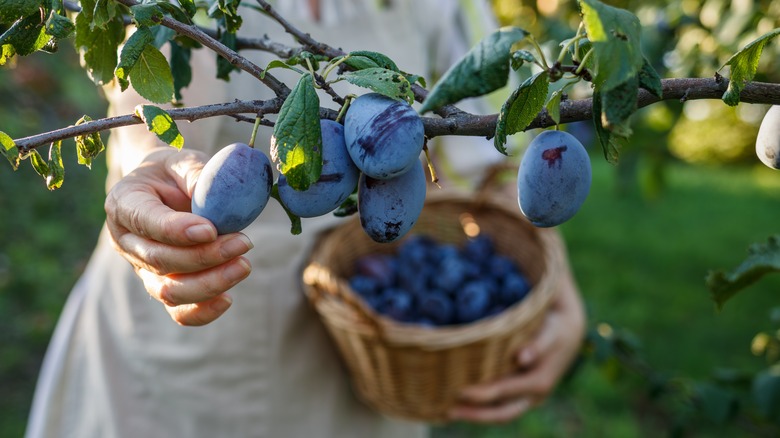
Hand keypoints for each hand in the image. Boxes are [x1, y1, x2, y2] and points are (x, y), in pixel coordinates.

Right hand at [104, 147, 252, 325]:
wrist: (166, 186)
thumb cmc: (176, 171)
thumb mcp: (184, 160)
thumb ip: (198, 175)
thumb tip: (221, 200)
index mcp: (124, 203)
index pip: (145, 221)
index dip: (176, 230)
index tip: (210, 229)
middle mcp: (126, 241)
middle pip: (159, 260)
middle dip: (204, 256)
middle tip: (243, 243)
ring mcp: (142, 268)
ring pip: (168, 290)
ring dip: (209, 283)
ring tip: (244, 265)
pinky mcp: (162, 285)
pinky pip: (178, 311)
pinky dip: (202, 311)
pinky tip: (228, 299)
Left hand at [448, 264, 585, 422]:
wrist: (569, 333)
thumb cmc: (555, 328)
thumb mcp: (551, 332)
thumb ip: (538, 344)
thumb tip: (522, 358)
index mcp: (539, 381)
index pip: (505, 392)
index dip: (482, 394)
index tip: (460, 391)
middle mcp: (533, 395)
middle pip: (502, 414)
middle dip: (475, 414)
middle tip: (448, 411)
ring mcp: (528, 398)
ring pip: (500, 413)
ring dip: (475, 415)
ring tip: (448, 411)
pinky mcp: (522, 394)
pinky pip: (501, 406)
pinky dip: (481, 408)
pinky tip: (461, 403)